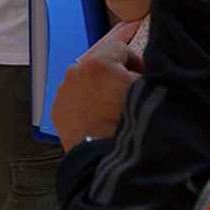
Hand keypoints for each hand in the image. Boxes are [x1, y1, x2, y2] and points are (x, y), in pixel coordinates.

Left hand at [53, 20, 144, 145]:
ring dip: (99, 91)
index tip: (143, 76)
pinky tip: (99, 121)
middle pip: (101, 65)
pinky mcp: (58, 110)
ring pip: (86, 83)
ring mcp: (64, 91)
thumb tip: (147, 72)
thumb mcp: (151, 94)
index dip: (136, 62)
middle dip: (115, 77)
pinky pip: (75, 100)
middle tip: (129, 96)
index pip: (120, 49)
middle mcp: (76, 72)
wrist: (106, 161)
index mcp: (99, 64)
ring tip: (114, 112)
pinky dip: (86, 106)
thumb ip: (149, 76)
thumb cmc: (131, 127)